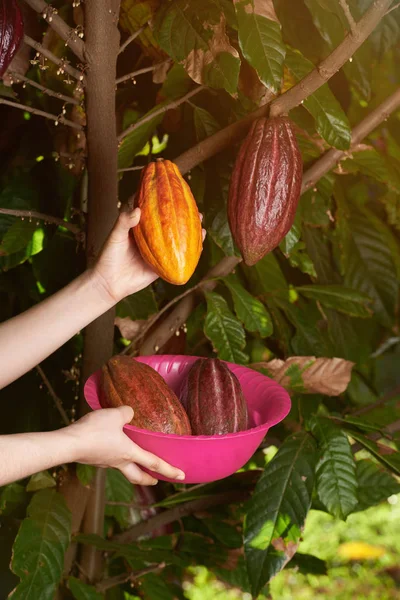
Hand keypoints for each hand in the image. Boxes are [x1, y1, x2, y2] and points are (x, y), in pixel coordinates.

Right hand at [67, 406, 184, 484]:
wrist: (69, 443)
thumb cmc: (95, 431)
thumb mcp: (115, 415)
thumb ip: (127, 412)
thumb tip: (130, 412)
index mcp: (129, 453)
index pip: (154, 463)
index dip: (170, 470)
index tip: (182, 476)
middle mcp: (119, 461)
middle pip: (138, 475)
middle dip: (149, 479)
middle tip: (157, 479)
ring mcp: (105, 462)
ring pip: (123, 468)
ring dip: (132, 467)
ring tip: (135, 459)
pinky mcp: (94, 459)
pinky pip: (109, 460)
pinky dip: (116, 457)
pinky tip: (112, 447)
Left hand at [93, 208, 205, 304]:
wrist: (108, 284)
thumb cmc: (108, 257)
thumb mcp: (115, 236)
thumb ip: (124, 222)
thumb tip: (138, 210)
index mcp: (140, 227)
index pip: (155, 210)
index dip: (165, 200)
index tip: (175, 189)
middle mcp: (151, 238)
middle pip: (170, 224)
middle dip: (183, 215)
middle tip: (195, 206)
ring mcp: (158, 252)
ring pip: (177, 240)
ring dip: (190, 232)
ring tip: (201, 223)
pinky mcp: (161, 267)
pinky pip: (178, 259)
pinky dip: (190, 253)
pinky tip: (200, 245)